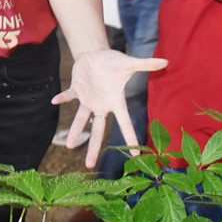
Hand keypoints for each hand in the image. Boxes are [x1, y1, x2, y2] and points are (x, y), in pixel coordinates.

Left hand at [52, 50, 168, 168]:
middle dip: (93, 147)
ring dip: (74, 131)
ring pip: (80, 119)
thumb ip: (146, 64)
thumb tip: (166, 61)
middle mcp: (101, 105)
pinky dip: (62, 98)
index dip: (130, 138)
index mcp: (116, 102)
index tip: (137, 155)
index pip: (124, 123)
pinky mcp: (77, 90)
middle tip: (89, 165)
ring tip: (68, 146)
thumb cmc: (114, 62)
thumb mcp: (129, 64)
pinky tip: (55, 101)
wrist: (96, 55)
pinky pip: (68, 96)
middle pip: (97, 130)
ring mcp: (88, 99)